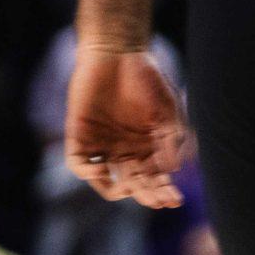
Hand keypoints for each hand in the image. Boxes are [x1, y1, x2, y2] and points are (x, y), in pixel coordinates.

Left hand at [63, 47, 189, 208]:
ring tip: (131, 191)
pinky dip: (87, 170)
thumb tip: (175, 169)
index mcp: (145, 144)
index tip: (174, 199)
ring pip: (107, 178)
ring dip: (118, 189)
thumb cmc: (146, 78)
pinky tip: (101, 171)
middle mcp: (123, 149)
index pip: (154, 176)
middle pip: (134, 181)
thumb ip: (171, 139)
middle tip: (159, 201)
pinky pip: (79, 162)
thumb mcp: (167, 108)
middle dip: (148, 193)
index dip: (164, 189)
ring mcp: (100, 145)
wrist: (117, 53)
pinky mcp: (79, 136)